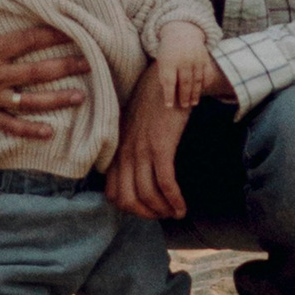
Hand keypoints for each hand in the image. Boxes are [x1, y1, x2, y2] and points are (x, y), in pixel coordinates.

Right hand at [0, 0, 87, 136]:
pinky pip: (8, 125)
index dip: (53, 34)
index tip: (75, 29)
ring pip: (29, 101)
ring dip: (57, 99)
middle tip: (91, 63)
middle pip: (37, 72)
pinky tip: (50, 132)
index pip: (28, 40)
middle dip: (66, 66)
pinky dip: (29, 130)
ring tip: (81, 96)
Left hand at [105, 61, 197, 219]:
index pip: (112, 193)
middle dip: (146, 214)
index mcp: (118, 151)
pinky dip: (174, 200)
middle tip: (162, 215)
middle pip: (127, 199)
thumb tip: (137, 175)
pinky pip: (165, 183)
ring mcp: (142, 150)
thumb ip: (131, 150)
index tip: (147, 210)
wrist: (166, 79)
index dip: (129, 208)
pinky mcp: (160, 146)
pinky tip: (182, 207)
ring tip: (175, 213)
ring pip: (146, 195)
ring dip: (162, 210)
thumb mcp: (133, 129)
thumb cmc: (153, 105)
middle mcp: (125, 153)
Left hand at [151, 20, 218, 109]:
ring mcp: (196, 58)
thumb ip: (164, 77)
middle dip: (184, 96)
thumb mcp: (161, 61)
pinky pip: (205, 74)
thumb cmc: (168, 51)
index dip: (169, 94)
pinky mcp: (204, 58)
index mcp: (169, 60)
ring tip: (193, 103)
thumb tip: (168, 97)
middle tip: (183, 106)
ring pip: (197, 80)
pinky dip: (204, 84)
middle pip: (185, 82)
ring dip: (195, 93)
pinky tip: (201, 91)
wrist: (182, 31)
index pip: (169, 81)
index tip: (169, 106)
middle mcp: (183, 60)